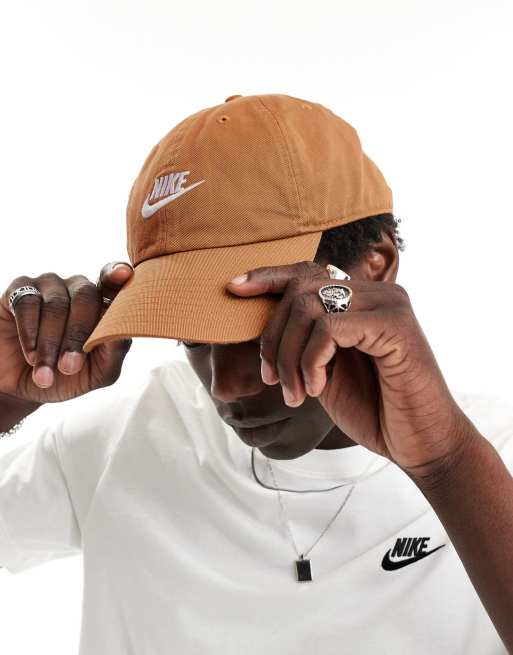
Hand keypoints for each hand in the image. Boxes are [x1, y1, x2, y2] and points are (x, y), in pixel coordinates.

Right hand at [0, 262, 133, 404]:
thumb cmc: (67, 376)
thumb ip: (115, 351)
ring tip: (46, 374)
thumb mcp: (98, 372)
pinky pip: (27, 303)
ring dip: (51, 343)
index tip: (123, 274)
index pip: (114, 283)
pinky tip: (31, 355)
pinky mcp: (19, 290)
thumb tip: (121, 332)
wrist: (24, 387)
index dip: (117, 276)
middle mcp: (78, 288)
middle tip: (69, 367)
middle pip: (86, 296)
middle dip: (78, 335)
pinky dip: (30, 333)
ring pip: (56, 304)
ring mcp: (49, 285)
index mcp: (103, 304)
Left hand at [226, 262, 470, 476]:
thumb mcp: (325, 369)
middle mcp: (376, 293)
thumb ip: (304, 340)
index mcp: (360, 299)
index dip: (267, 276)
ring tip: (295, 393)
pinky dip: (311, 361)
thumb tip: (261, 320)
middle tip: (271, 379)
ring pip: (309, 307)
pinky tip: (317, 388)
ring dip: (288, 356)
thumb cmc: (374, 409)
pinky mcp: (395, 324)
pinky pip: (329, 329)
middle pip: (299, 289)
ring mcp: (388, 304)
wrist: (420, 443)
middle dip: (273, 337)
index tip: (234, 287)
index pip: (306, 272)